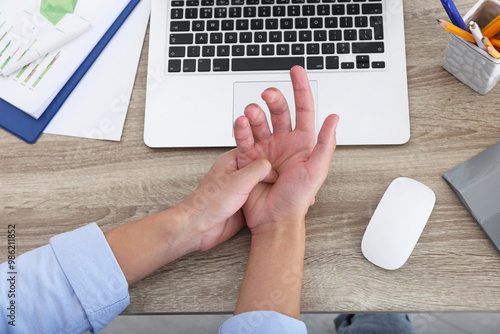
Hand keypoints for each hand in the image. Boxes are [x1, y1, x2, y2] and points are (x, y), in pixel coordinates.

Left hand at [176, 149, 276, 250]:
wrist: (200, 228)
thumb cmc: (209, 203)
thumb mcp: (239, 181)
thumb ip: (258, 169)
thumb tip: (273, 168)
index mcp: (232, 161)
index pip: (256, 148)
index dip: (270, 150)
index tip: (283, 152)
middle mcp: (237, 173)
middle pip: (262, 166)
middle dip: (274, 168)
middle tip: (288, 168)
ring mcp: (241, 188)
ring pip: (263, 182)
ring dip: (272, 184)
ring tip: (286, 182)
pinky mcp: (244, 203)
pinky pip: (261, 196)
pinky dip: (269, 197)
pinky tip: (278, 197)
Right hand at [233, 66, 338, 232]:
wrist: (274, 219)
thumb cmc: (297, 199)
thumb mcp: (316, 170)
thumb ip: (326, 143)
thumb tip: (334, 118)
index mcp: (303, 143)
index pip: (304, 108)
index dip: (301, 88)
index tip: (296, 71)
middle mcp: (284, 143)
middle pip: (279, 111)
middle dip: (273, 99)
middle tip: (267, 94)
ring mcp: (266, 149)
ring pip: (259, 122)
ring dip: (255, 113)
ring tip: (251, 113)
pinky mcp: (249, 158)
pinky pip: (244, 138)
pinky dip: (241, 129)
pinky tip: (241, 123)